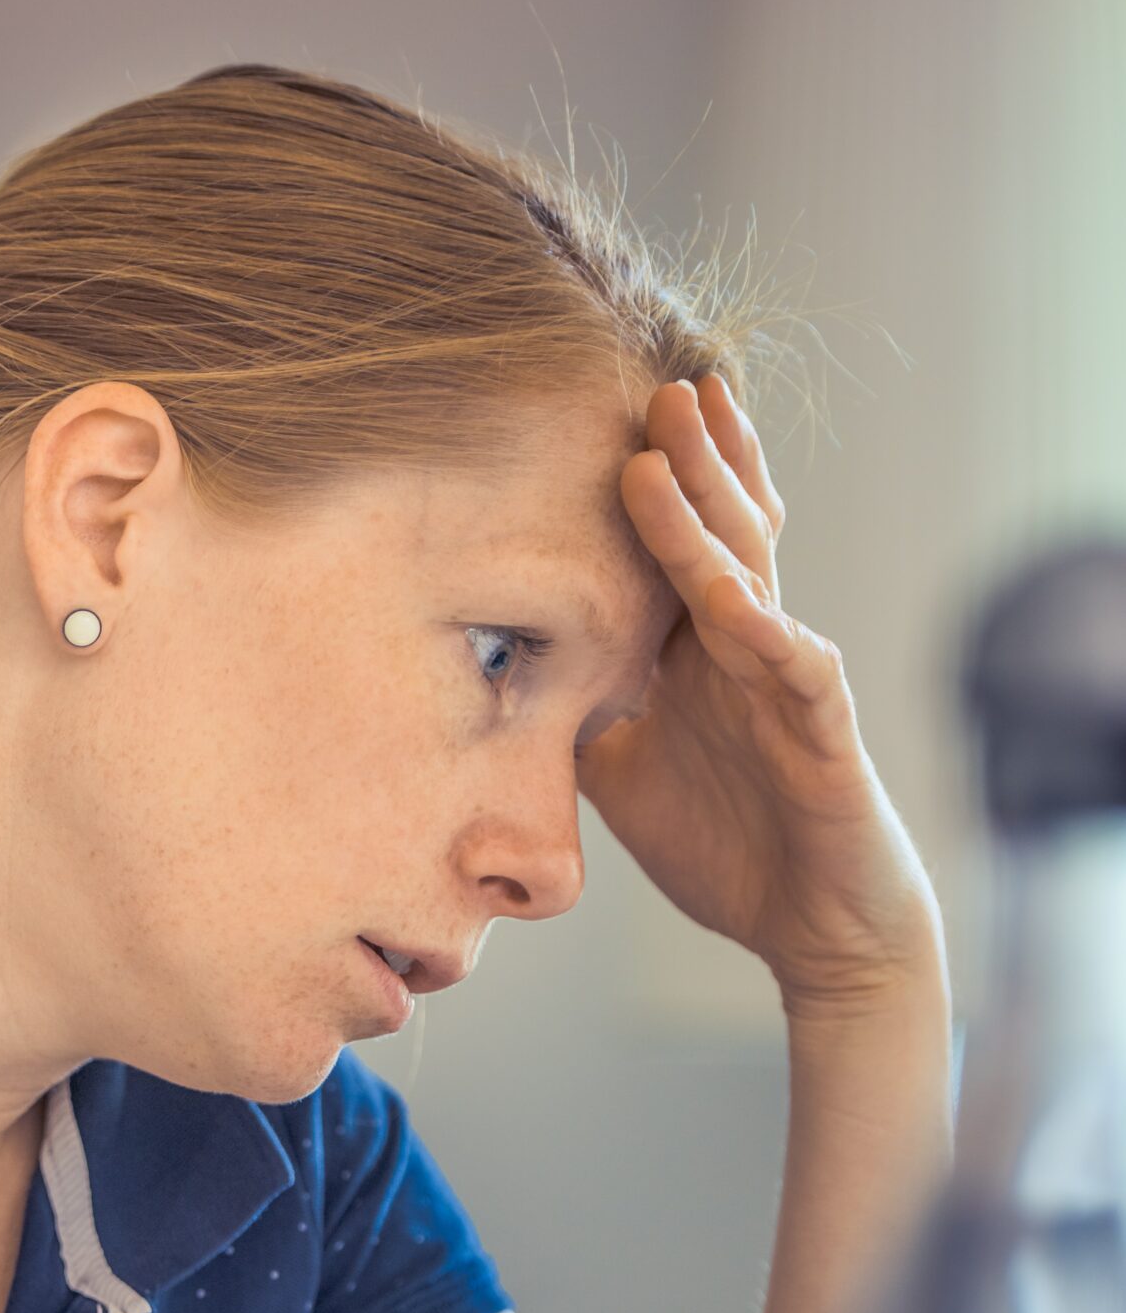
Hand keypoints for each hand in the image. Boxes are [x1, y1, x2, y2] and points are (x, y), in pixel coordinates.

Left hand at [578, 376, 942, 1014]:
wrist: (813, 928)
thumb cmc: (728, 843)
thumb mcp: (621, 772)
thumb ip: (573, 714)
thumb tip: (488, 677)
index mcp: (702, 651)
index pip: (678, 545)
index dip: (657, 480)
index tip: (609, 411)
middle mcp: (748, 650)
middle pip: (719, 534)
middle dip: (688, 459)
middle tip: (652, 384)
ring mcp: (789, 686)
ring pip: (749, 580)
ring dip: (707, 517)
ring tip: (667, 451)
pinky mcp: (825, 738)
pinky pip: (798, 673)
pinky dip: (766, 633)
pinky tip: (730, 597)